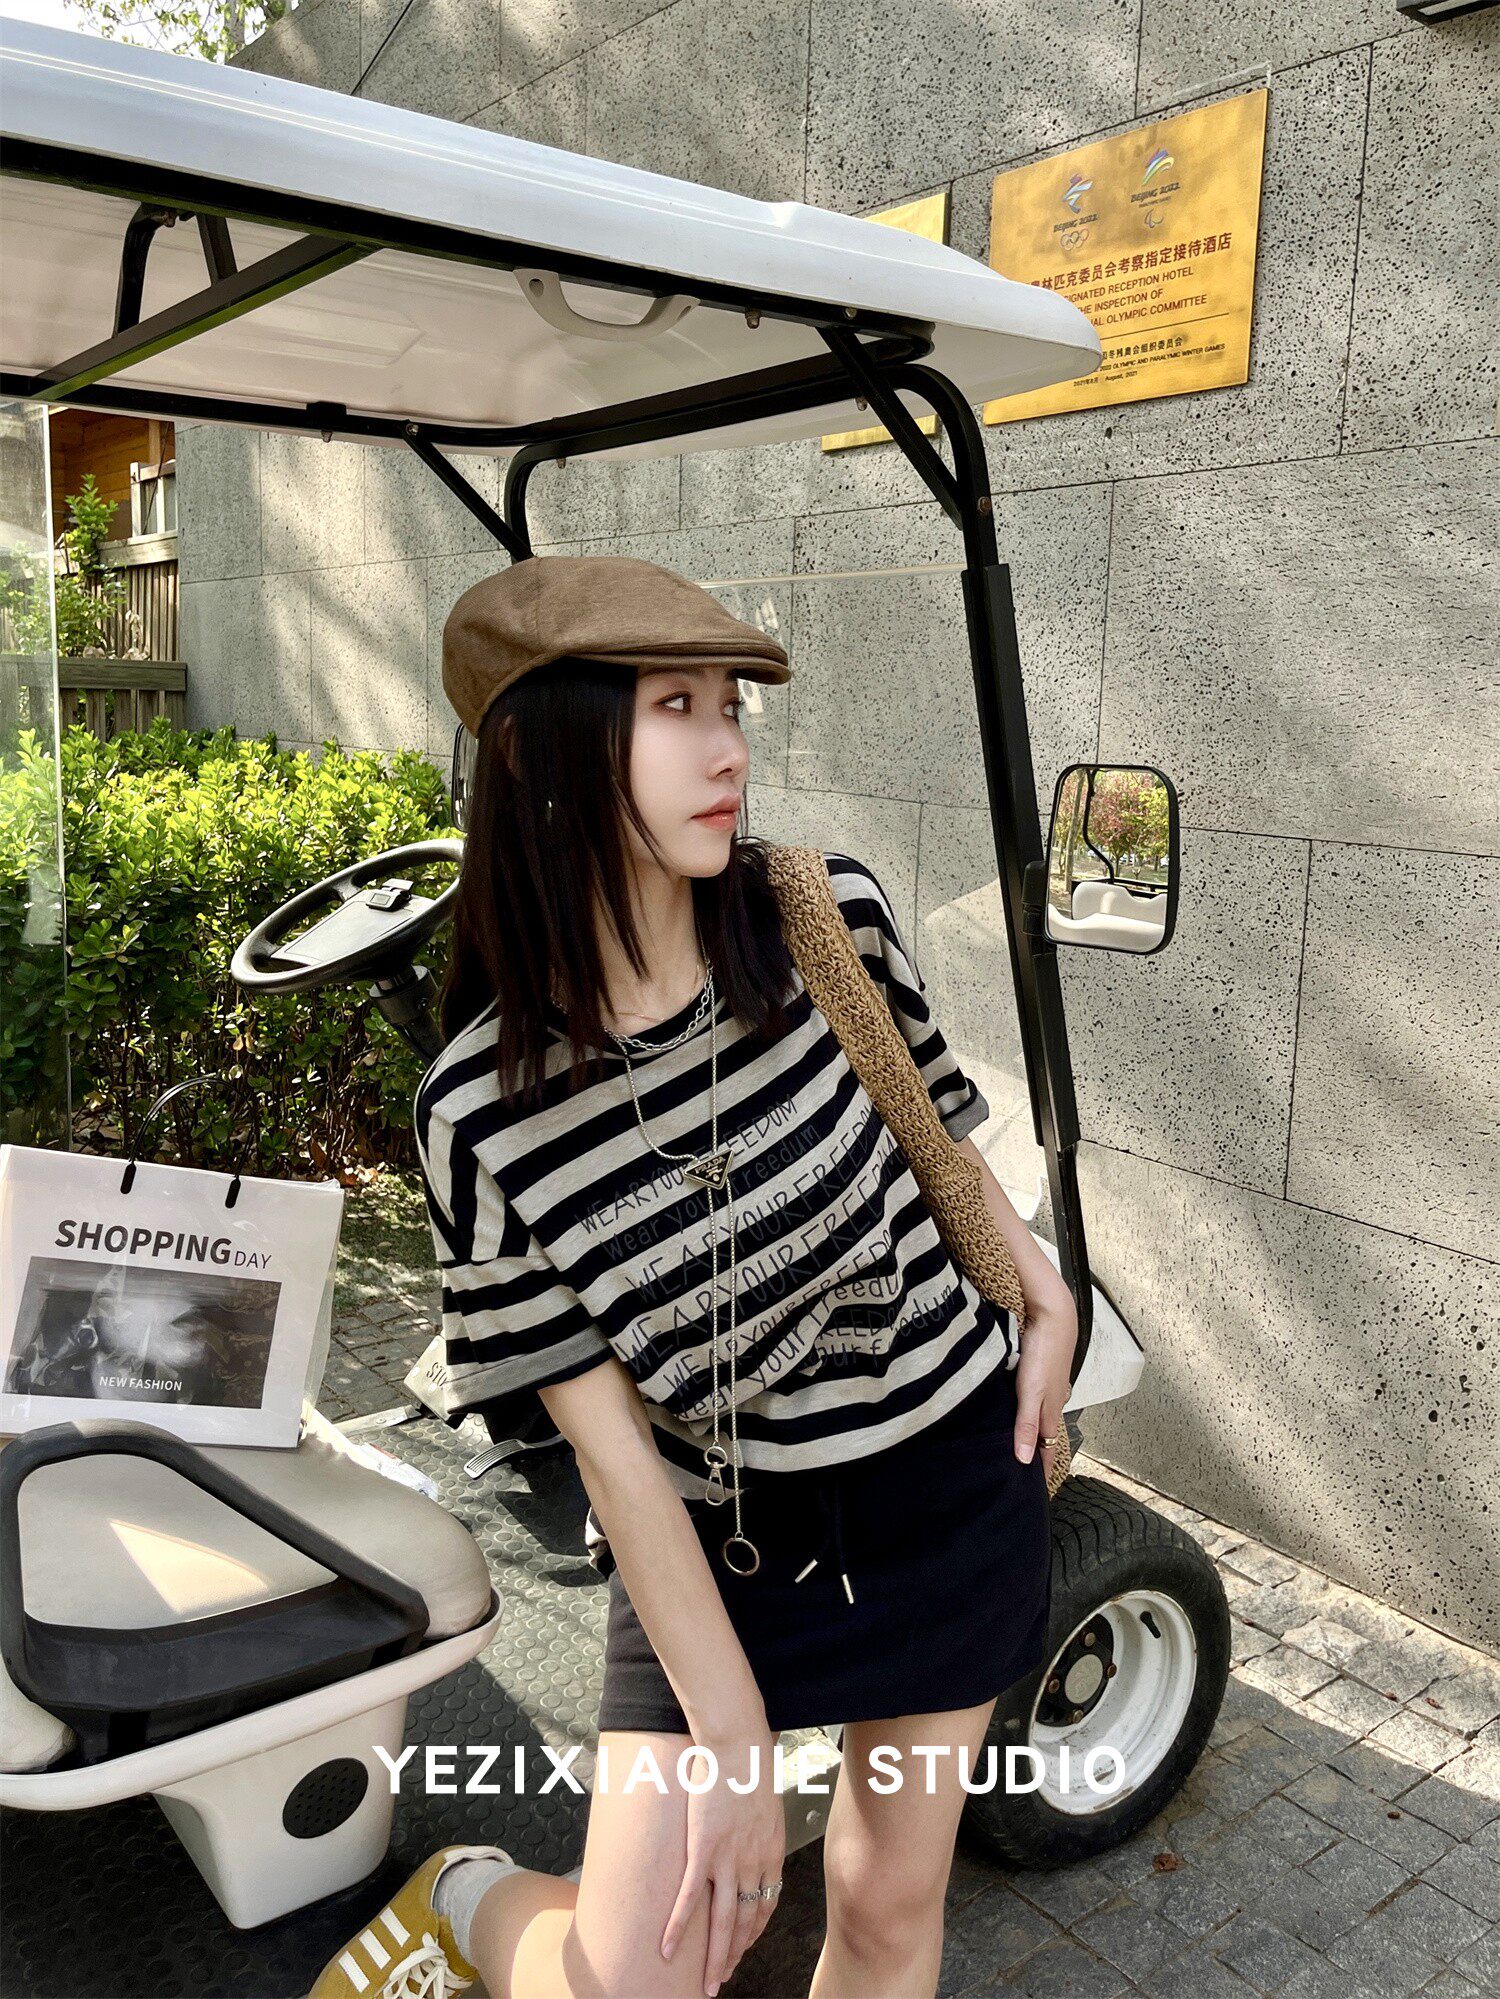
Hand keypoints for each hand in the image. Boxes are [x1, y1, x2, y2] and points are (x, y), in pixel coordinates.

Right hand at [660, 1719, 784, 1994]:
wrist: (739, 1745)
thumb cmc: (750, 1765)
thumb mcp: (765, 1801)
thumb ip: (759, 1824)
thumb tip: (752, 1828)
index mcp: (771, 1854)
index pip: (765, 1906)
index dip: (753, 1932)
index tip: (744, 1946)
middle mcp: (753, 1864)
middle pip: (745, 1923)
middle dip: (734, 1955)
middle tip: (722, 1979)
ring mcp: (728, 1860)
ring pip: (722, 1922)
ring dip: (714, 1957)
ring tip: (707, 1982)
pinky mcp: (703, 1851)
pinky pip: (689, 1899)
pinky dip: (678, 1927)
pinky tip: (667, 1948)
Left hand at [1013, 1296, 1077, 1487]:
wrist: (1054, 1318)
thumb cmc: (1043, 1354)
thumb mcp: (1030, 1393)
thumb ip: (1026, 1424)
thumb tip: (1025, 1460)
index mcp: (1050, 1411)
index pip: (1047, 1449)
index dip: (1044, 1469)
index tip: (1039, 1490)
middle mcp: (1052, 1401)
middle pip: (1044, 1435)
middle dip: (1038, 1455)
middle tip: (1027, 1474)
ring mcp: (1048, 1386)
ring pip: (1040, 1417)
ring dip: (1034, 1433)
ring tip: (1023, 1446)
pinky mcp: (1041, 1372)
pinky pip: (1036, 1400)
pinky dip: (1029, 1412)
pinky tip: (1021, 1409)